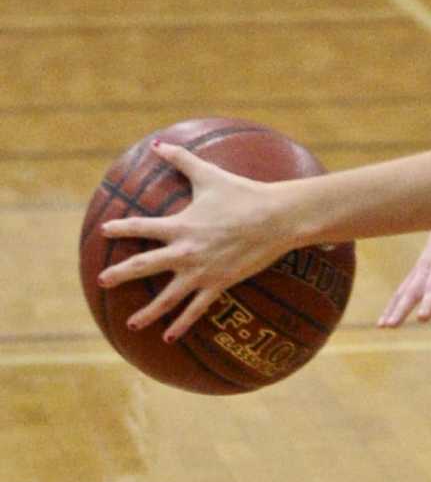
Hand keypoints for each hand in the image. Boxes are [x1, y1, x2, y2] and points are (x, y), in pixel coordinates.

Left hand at [94, 141, 292, 341]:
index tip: (105, 232)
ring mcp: (202, 271)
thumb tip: (158, 144)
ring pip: (167, 296)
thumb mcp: (209, 174)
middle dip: (120, 274)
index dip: (121, 229)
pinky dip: (182, 323)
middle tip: (102, 281)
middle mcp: (186, 251)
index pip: (141, 227)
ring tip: (131, 322)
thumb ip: (181, 159)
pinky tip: (168, 337)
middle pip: (145, 265)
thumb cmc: (244, 194)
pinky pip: (196, 308)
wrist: (278, 218)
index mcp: (180, 225)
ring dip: (148, 311)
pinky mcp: (220, 283)